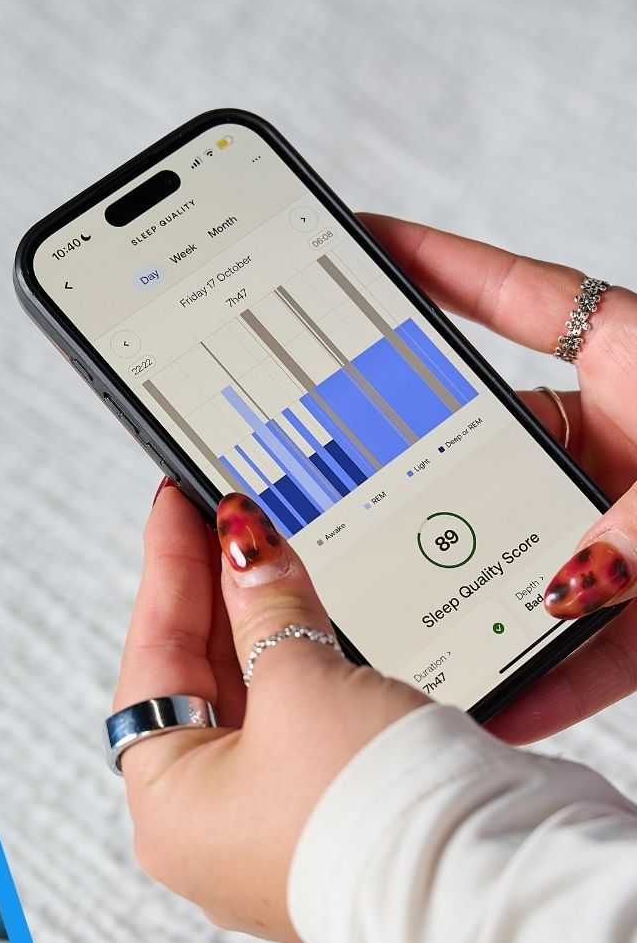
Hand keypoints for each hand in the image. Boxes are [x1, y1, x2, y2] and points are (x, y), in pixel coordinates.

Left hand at [116, 486, 424, 942]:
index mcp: (165, 809)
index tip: (176, 508)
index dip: (168, 572)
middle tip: (229, 521)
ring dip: (265, 632)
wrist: (483, 886)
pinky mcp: (332, 833)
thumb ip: (267, 608)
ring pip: (254, 709)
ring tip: (272, 555)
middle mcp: (205, 833)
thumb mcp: (301, 683)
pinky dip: (305, 676)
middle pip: (199, 684)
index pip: (152, 661)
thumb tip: (248, 552)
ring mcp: (268, 836)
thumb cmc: (373, 812)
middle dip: (218, 597)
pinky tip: (316, 622)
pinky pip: (301, 737)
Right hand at [361, 215, 636, 742]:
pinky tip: (498, 701)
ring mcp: (636, 520)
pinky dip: (548, 679)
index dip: (433, 263)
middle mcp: (627, 436)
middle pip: (494, 441)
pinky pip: (591, 646)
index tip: (360, 241)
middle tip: (336, 478)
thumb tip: (565, 587)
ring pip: (528, 549)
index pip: (514, 296)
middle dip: (419, 467)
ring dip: (474, 589)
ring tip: (400, 610)